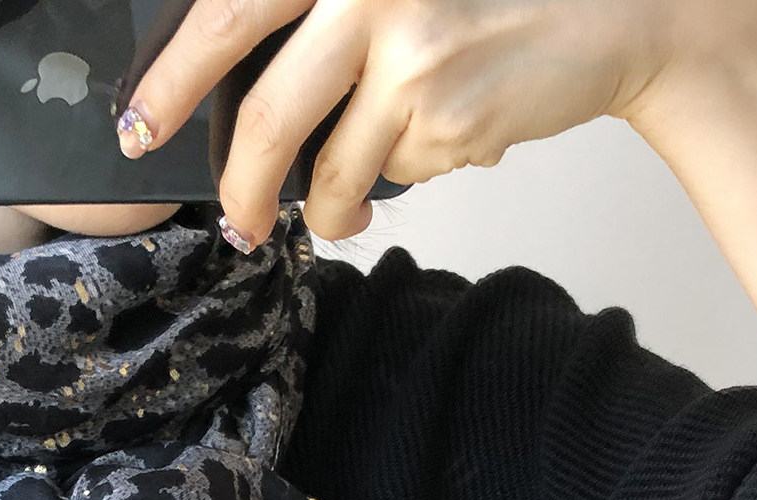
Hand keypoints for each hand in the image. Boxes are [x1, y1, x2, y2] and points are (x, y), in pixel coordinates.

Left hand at [114, 0, 676, 246]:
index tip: (136, 126)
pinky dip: (400, 177)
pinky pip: (388, 172)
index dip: (172, 78)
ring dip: (326, 209)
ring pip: (326, 168)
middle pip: (262, 115)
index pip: (228, 13)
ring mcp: (403, 44)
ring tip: (338, 212)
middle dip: (238, 186)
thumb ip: (322, 20)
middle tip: (234, 221)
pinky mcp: (441, 106)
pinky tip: (441, 139)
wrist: (620, 6)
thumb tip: (235, 95)